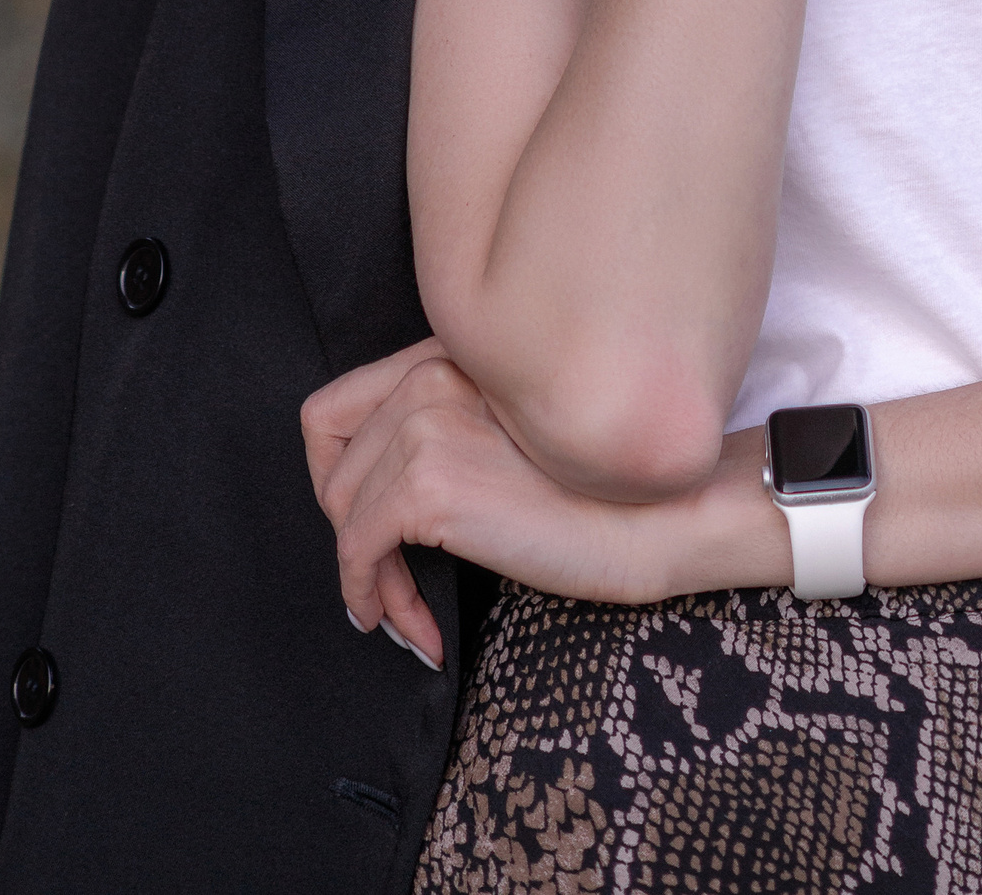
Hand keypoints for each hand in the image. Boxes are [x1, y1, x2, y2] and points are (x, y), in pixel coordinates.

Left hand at [301, 341, 670, 665]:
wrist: (651, 518)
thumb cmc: (590, 489)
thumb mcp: (503, 432)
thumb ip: (438, 427)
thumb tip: (358, 498)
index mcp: (448, 355)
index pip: (332, 411)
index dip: (333, 479)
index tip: (361, 525)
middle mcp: (430, 375)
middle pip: (330, 470)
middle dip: (353, 537)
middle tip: (391, 583)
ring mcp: (427, 425)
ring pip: (342, 517)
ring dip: (369, 577)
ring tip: (407, 611)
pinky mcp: (429, 485)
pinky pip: (357, 552)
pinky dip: (371, 596)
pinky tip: (413, 626)